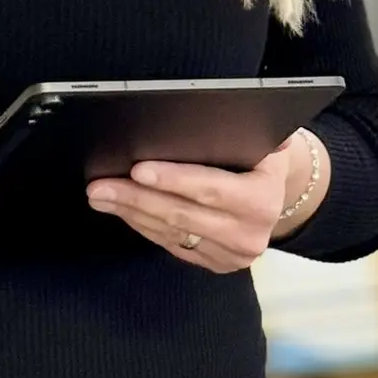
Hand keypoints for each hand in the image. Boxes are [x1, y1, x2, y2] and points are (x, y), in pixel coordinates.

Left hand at [86, 139, 295, 272]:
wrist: (277, 196)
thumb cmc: (261, 160)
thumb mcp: (266, 142)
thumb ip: (251, 130)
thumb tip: (229, 112)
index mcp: (262, 199)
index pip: (210, 188)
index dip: (172, 179)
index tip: (137, 169)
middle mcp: (249, 234)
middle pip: (181, 214)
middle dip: (136, 198)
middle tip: (100, 186)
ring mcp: (231, 254)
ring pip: (171, 232)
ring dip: (130, 213)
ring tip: (100, 195)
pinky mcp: (215, 264)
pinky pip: (171, 245)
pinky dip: (143, 226)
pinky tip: (122, 210)